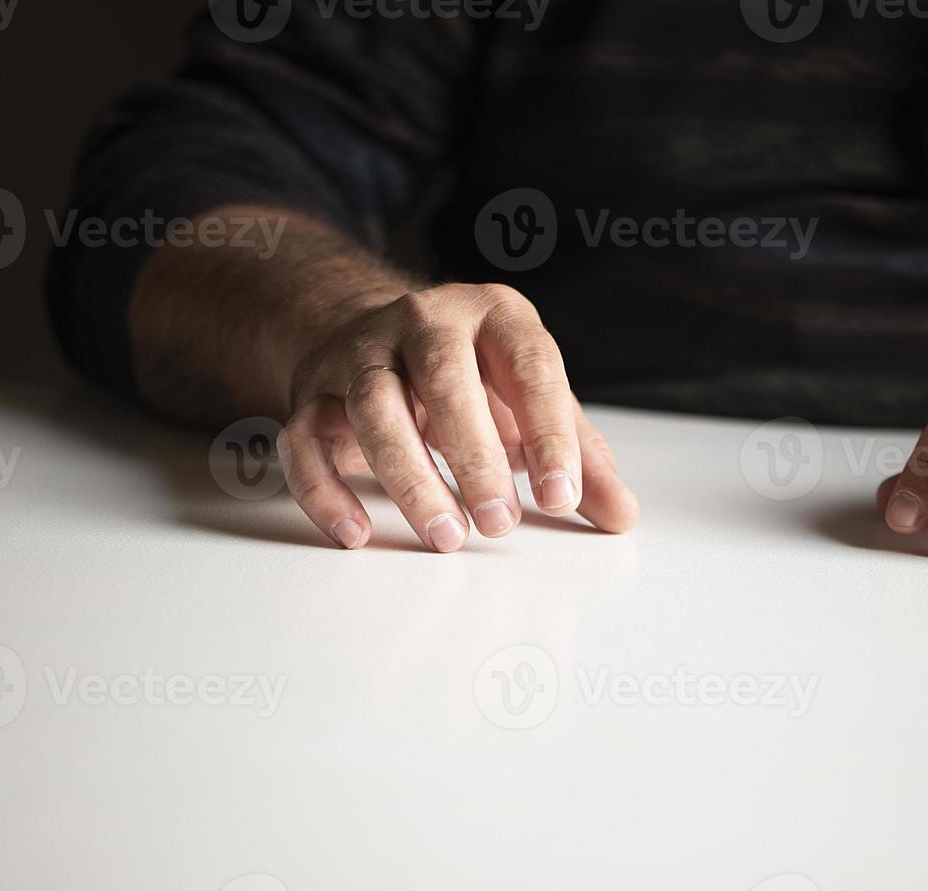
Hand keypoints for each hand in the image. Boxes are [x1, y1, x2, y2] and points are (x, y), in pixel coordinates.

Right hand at [277, 283, 637, 551]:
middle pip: (443, 379)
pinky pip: (304, 440)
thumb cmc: (475, 379)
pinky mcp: (313, 393)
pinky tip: (357, 535)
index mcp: (494, 316)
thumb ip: (579, 458)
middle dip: (474, 456)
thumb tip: (622, 516)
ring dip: (409, 476)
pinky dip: (325, 491)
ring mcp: (362, 354)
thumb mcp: (532, 404)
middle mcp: (424, 322)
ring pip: (373, 408)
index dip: (548, 434)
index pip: (530, 366)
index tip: (561, 498)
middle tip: (499, 524)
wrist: (378, 336)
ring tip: (447, 536)